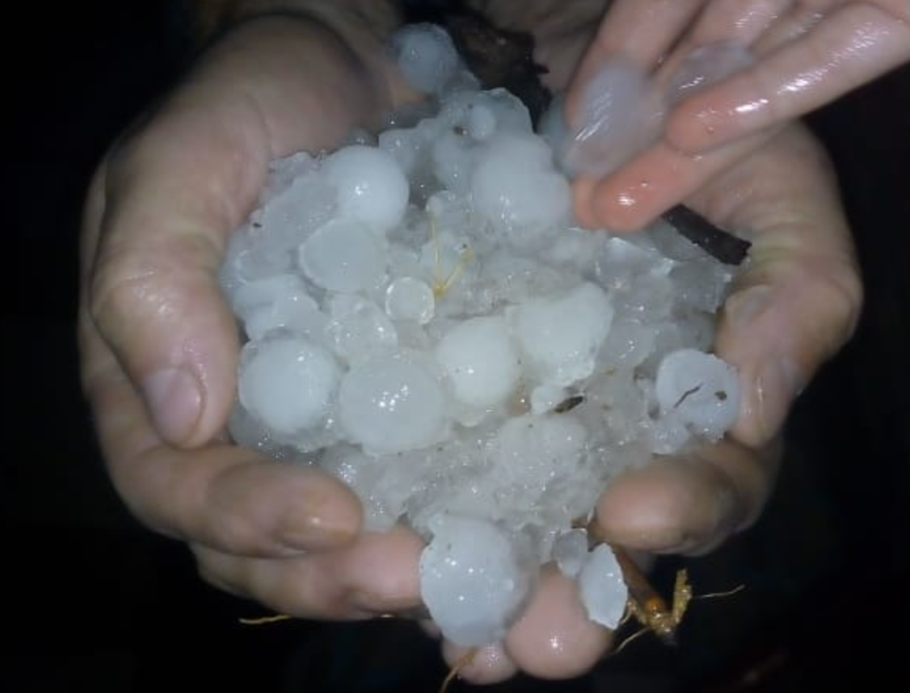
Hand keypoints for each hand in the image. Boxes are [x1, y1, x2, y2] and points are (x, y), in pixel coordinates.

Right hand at [79, 6, 427, 620]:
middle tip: (414, 577)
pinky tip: (518, 530)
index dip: (245, 518)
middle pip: (267, 536)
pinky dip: (464, 510)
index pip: (179, 485)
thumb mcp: (178, 166)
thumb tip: (181, 414)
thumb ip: (152, 277)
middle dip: (336, 571)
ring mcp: (328, 414)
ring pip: (349, 525)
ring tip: (473, 581)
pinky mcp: (406, 392)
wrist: (349, 71)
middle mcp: (245, 418)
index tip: (329, 516)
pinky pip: (426, 468)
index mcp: (162, 379)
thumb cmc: (248, 103)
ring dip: (406, 566)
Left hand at [434, 2, 861, 682]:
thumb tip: (758, 407)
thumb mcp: (762, 175)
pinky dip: (404, 516)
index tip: (631, 510)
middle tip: (541, 644)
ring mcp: (508, 407)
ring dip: (486, 588)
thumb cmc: (662, 106)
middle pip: (595, 538)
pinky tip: (381, 555)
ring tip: (467, 634)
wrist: (517, 57)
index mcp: (685, 386)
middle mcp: (600, 414)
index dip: (683, 510)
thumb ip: (797, 285)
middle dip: (576, 600)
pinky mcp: (421, 387)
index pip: (702, 480)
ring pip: (504, 525)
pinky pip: (414, 466)